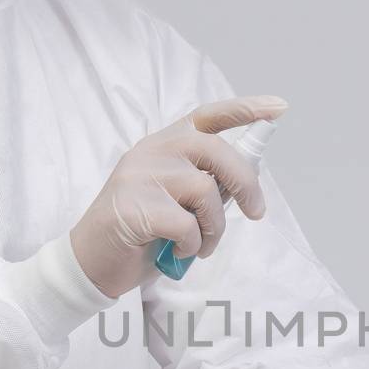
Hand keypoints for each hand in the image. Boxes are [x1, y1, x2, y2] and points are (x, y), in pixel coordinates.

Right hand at [70, 96, 287, 296]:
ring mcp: (141, 176)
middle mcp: (153, 151)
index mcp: (164, 144)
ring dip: (215, 227)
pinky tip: (180, 250)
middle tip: (256, 212)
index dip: (244, 110)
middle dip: (246, 183)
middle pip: (216, 151)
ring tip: (203, 244)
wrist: (91, 260)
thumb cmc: (140, 231)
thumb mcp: (175, 199)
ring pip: (206, 192)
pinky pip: (187, 225)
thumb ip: (203, 184)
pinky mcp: (134, 205)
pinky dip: (194, 244)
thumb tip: (245, 184)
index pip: (208, 116)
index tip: (277, 108)